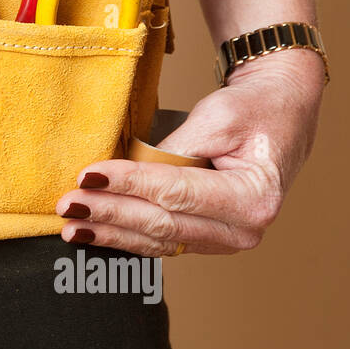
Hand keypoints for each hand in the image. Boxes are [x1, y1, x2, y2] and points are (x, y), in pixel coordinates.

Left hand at [55, 50, 324, 255]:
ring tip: (71, 227)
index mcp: (253, 197)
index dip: (128, 184)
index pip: (176, 193)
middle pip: (162, 223)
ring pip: (157, 239)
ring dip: (111, 233)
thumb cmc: (255, 108)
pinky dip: (125, 237)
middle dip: (110, 213)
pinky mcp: (208, 236)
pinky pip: (161, 240)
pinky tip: (94, 234)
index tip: (89, 175)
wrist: (281, 110)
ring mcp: (226, 238)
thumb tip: (128, 170)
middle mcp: (243, 229)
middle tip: (68, 205)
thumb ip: (175, 149)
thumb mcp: (217, 117)